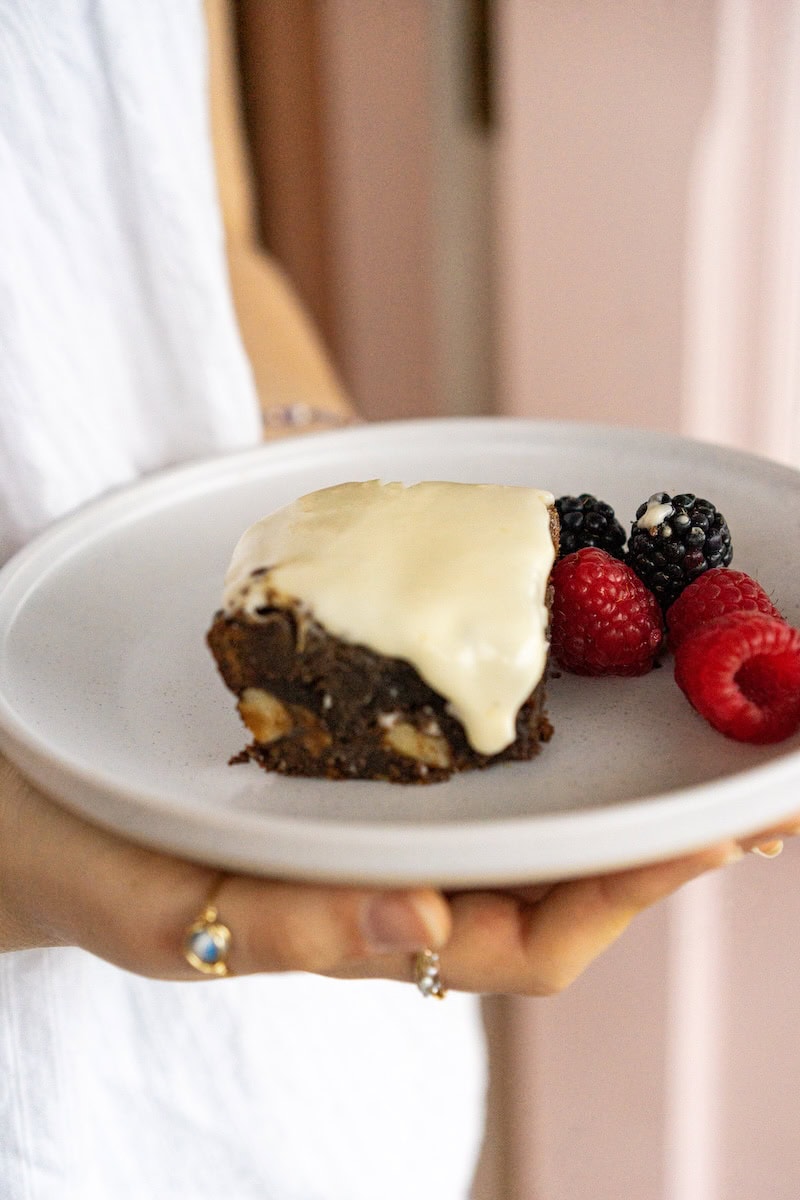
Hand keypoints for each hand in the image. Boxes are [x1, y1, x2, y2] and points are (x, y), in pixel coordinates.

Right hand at [2, 755, 794, 994]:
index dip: (628, 896)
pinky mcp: (355, 751)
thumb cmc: (90, 868)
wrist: (26, 801)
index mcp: (370, 927)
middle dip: (662, 833)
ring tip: (704, 712)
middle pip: (556, 869)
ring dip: (617, 771)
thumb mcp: (175, 915)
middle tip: (761, 769)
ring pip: (522, 804)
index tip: (716, 840)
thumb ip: (296, 930)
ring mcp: (382, 810)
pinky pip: (466, 741)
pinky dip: (532, 712)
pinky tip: (571, 659)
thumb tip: (429, 922)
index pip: (532, 936)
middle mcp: (397, 870)